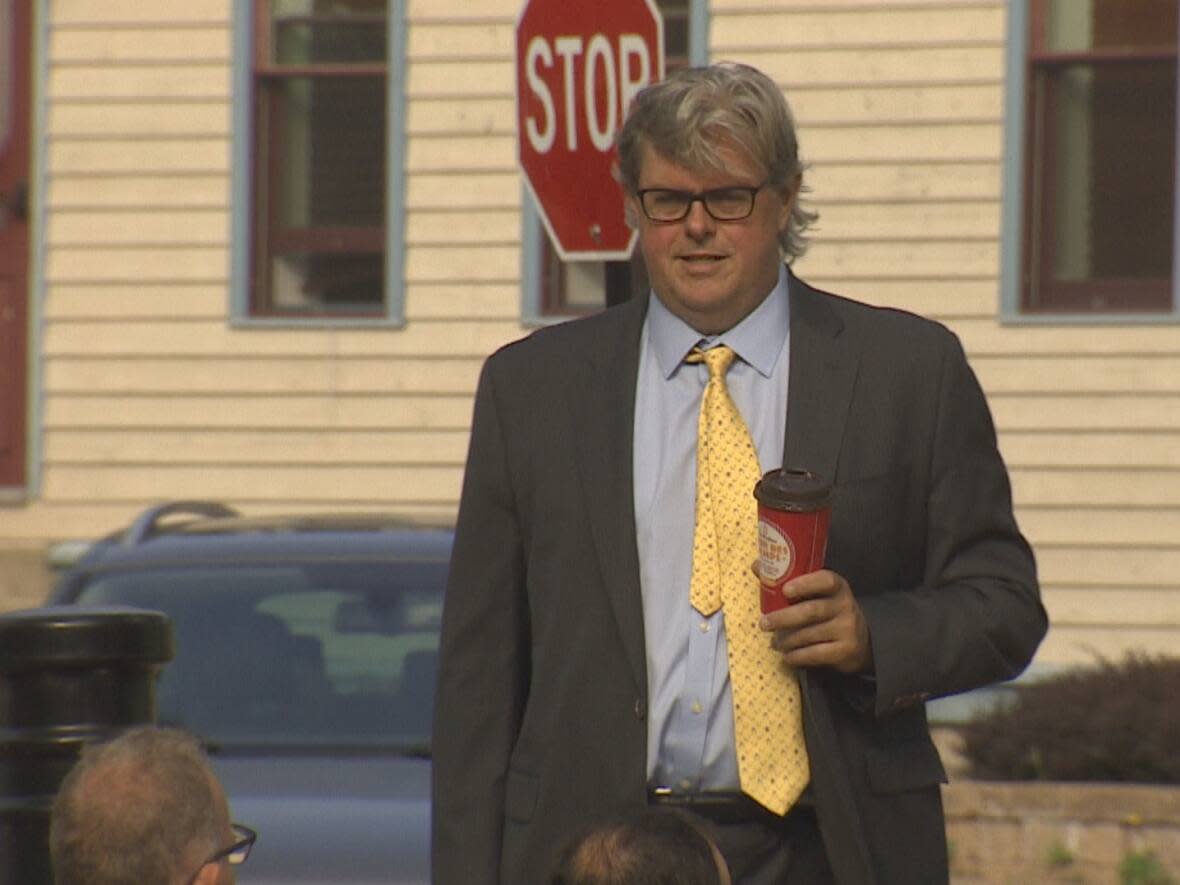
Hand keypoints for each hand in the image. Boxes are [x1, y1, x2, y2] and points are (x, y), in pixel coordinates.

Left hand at [758, 570, 872, 673]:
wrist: (860, 641)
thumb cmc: (829, 611)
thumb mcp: (818, 593)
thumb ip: (789, 580)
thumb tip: (757, 566)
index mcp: (837, 586)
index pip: (825, 580)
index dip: (805, 584)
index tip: (785, 590)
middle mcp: (845, 605)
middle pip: (811, 610)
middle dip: (783, 618)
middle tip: (763, 623)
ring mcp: (847, 628)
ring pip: (810, 634)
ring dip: (786, 640)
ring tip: (774, 642)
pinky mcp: (846, 650)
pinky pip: (816, 654)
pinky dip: (797, 656)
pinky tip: (787, 656)